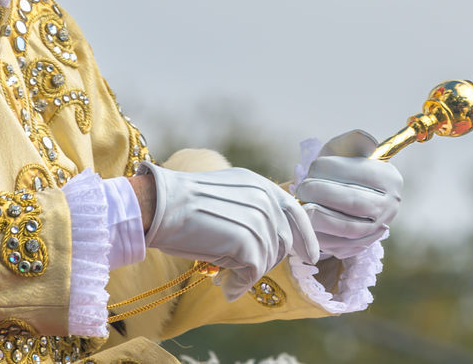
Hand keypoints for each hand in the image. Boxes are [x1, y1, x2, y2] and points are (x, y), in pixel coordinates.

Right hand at [141, 162, 320, 299]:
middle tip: (239, 271)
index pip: (296, 212)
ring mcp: (259, 221)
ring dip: (248, 274)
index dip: (307, 237)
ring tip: (226, 279)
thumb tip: (268, 239)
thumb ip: (251, 209)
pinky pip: (253, 274)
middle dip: (266, 260)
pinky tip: (226, 288)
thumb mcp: (227, 195)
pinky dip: (240, 285)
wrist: (161, 205)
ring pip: (268, 260)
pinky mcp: (248, 243)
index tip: (311, 256)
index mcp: (260, 185)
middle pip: (283, 243)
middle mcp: (265, 200)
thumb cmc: (183, 202)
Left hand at [296, 130, 402, 259]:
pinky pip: (338, 246)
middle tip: (301, 188)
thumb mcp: (346, 148)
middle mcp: (389, 206)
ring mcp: (376, 229)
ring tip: (301, 204)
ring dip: (318, 216)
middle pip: (354, 202)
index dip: (332, 169)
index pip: (361, 173)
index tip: (312, 166)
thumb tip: (371, 142)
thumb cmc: (340, 168)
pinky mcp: (360, 246)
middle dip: (322, 193)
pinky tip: (304, 221)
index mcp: (389, 178)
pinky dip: (317, 235)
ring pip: (347, 228)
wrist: (339, 195)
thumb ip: (355, 139)